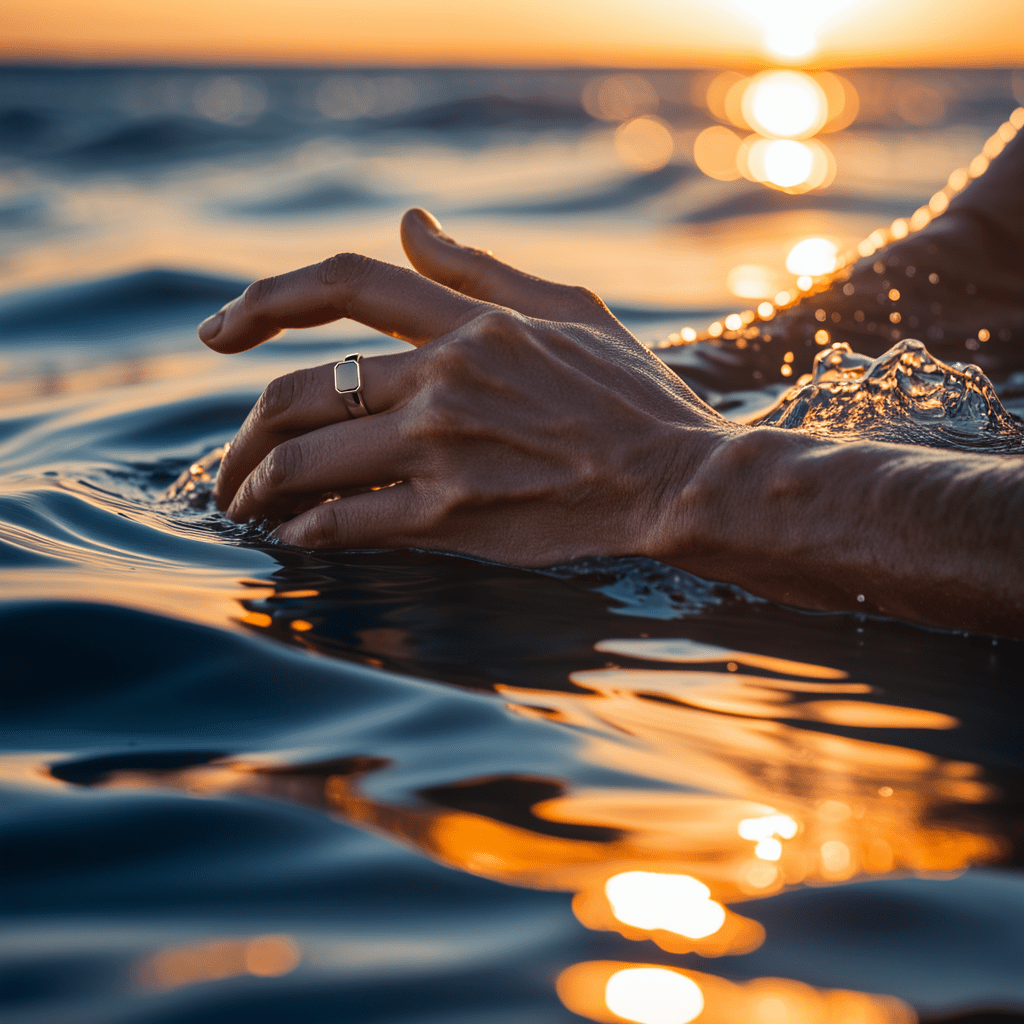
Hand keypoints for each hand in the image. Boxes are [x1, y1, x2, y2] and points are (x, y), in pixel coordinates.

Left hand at [197, 208, 735, 564]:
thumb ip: (481, 270)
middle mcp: (444, 378)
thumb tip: (410, 226)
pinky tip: (295, 541)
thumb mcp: (570, 310)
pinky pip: (346, 522)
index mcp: (471, 323)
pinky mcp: (451, 515)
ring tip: (247, 508)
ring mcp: (443, 448)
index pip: (343, 285)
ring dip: (258, 486)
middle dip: (246, 433)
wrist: (680, 484)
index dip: (264, 301)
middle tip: (231, 466)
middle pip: (300, 390)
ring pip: (305, 459)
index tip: (216, 333)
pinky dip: (304, 532)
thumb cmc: (635, 401)